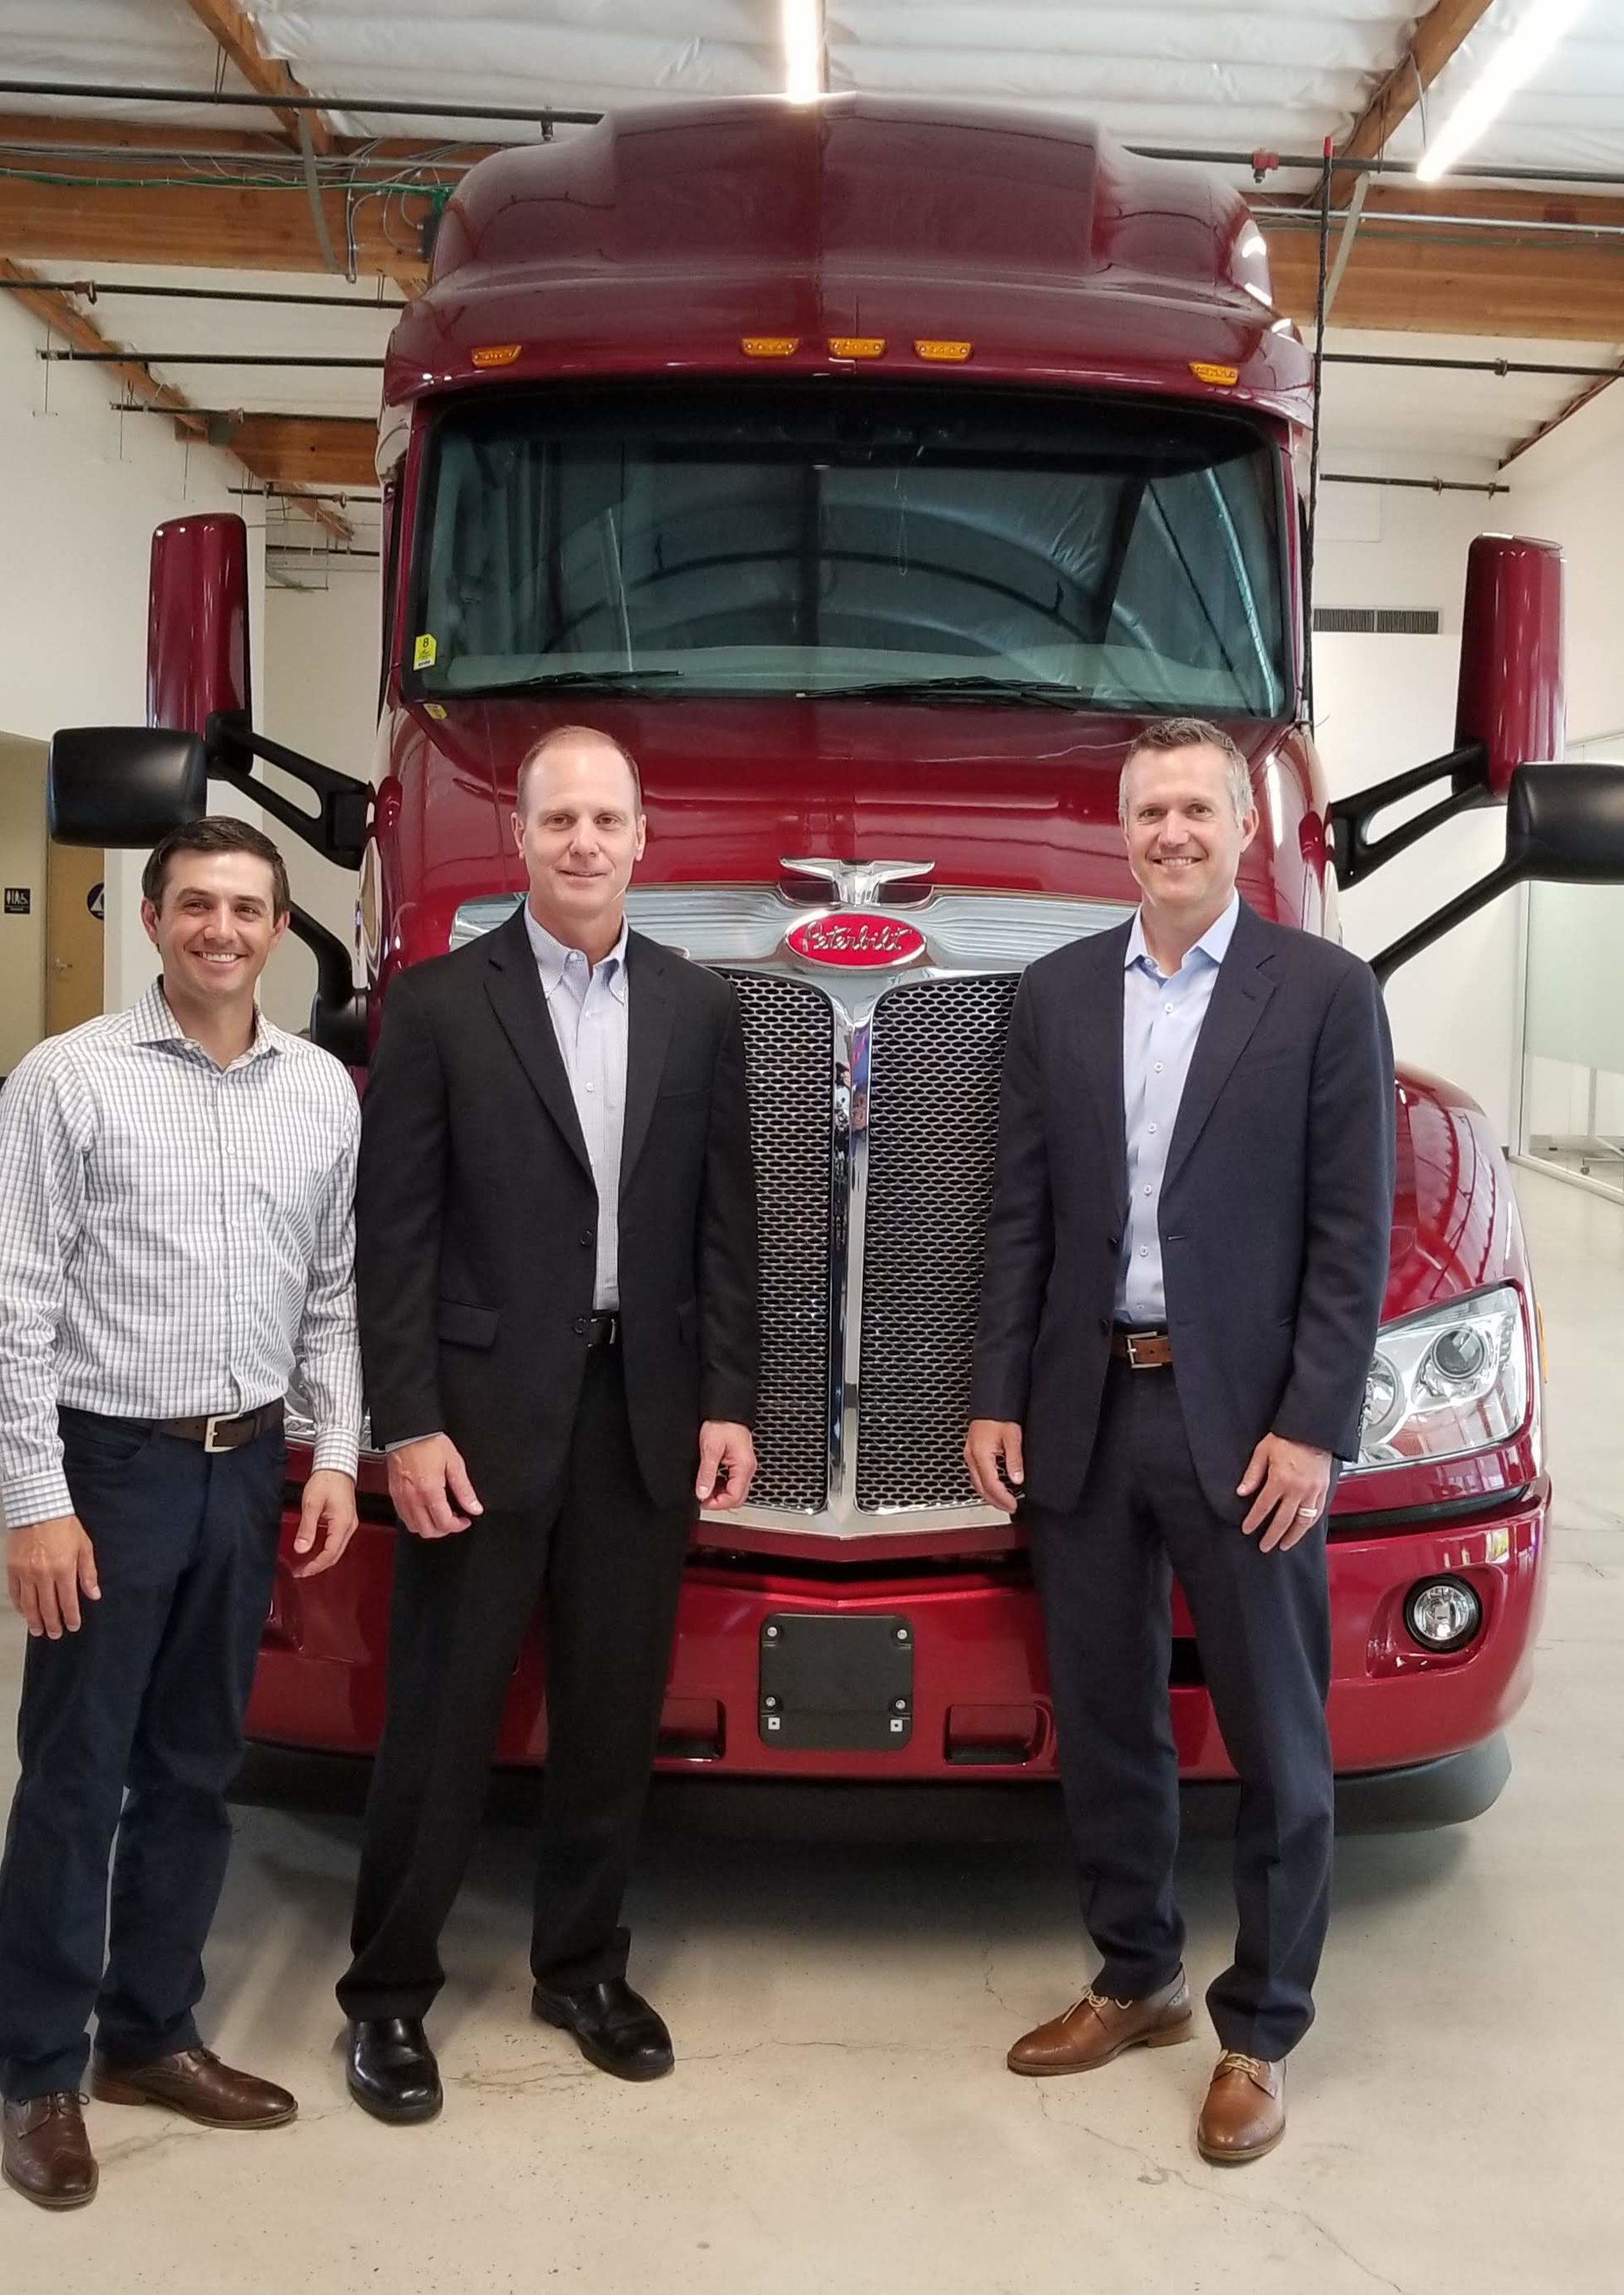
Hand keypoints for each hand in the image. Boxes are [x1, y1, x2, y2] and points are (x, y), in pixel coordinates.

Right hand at [7, 1515, 99, 1638]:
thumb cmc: (63, 1526)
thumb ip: (88, 1572)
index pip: (68, 1601)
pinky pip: (15, 1594)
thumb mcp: (83, 1546)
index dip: (71, 1617)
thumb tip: (94, 1594)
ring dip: (34, 1621)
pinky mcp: (12, 1569)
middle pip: (47, 1607)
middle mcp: (43, 1574)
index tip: (73, 1626)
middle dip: (53, 1624)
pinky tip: (25, 1613)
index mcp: (63, 1569)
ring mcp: (25, 1573)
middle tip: (56, 1634)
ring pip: (29, 1605)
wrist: (38, 1508)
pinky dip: (20, 1606)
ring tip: (39, 1631)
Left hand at [292, 1469, 359, 1578]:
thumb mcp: (311, 1504)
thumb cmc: (326, 1481)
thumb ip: (307, 1528)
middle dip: (318, 1566)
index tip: (301, 1571)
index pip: (329, 1553)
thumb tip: (301, 1548)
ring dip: (322, 1559)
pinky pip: (337, 1541)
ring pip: (337, 1550)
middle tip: (301, 1571)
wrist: (336, 1466)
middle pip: (335, 1555)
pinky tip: (315, 1549)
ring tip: (305, 1563)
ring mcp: (349, 1524)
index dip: (315, 1566)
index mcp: (342, 1524)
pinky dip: (325, 1549)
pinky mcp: (345, 1520)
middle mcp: (349, 1526)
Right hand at [387, 1435, 482, 1539]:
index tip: (465, 1520)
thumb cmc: (429, 1443)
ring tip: (440, 1514)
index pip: (444, 1523)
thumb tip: (474, 1507)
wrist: (408, 1432)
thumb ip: (465, 1489)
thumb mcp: (454, 1463)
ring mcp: (401, 1498)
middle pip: (428, 1531)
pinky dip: (416, 1520)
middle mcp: (413, 1498)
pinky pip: (403, 1517)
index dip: (458, 1526)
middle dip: (444, 1529)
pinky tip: (425, 1509)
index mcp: (429, 1491)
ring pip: (414, 1528)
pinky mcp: (394, 1495)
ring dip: (429, 1527)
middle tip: (454, 1519)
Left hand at [696, 1422, 755, 1510]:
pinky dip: (722, 1486)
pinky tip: (711, 1481)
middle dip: (719, 1501)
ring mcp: (744, 1466)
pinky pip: (733, 1481)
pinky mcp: (739, 1462)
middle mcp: (747, 1468)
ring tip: (705, 1489)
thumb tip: (702, 1493)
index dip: (718, 1504)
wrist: (725, 1409)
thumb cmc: (721, 1424)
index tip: (702, 1502)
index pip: (735, 1497)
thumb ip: (707, 1473)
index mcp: (743, 1466)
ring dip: (720, 1494)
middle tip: (703, 1497)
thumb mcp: (710, 1449)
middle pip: (737, 1497)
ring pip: (736, 1491)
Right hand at [964, 1419, 1023, 1513]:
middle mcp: (972, 1456)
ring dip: (989, 1494)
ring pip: (977, 1482)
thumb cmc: (999, 1415)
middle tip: (1009, 1508)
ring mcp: (970, 1454)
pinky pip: (976, 1473)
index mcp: (981, 1455)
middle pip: (981, 1488)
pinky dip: (986, 1484)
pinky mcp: (972, 1451)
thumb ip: (1014, 1460)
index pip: (991, 1485)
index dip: (1003, 1498)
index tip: (1013, 1505)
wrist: (991, 1400)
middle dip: (995, 1501)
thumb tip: (1017, 1479)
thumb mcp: (1012, 1437)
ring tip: (1003, 1500)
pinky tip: (995, 1485)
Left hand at [1237, 1434, 1331, 1551]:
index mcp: (1280, 1479)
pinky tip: (1303, 1529)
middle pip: (1283, 1520)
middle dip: (1272, 1536)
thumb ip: (1252, 1474)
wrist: (1312, 1429)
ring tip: (1284, 1545)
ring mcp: (1312, 1491)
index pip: (1263, 1507)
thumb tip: (1241, 1492)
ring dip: (1293, 1536)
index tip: (1247, 1530)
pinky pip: (1317, 1512)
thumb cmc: (1287, 1436)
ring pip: (1303, 1521)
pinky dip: (1309, 1524)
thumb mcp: (1262, 1452)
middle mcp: (1297, 1489)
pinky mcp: (1323, 1489)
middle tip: (1265, 1546)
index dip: (1254, 1521)